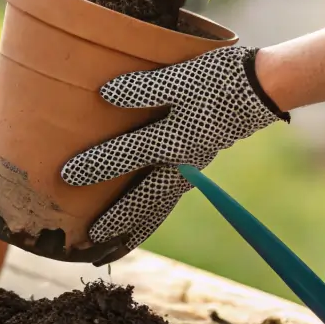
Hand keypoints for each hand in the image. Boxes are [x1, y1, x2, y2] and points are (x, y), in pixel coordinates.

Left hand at [59, 45, 285, 261]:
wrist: (258, 87)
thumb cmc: (216, 77)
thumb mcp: (180, 76)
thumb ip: (143, 87)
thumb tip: (104, 93)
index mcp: (173, 137)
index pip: (128, 154)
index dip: (97, 164)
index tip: (65, 176)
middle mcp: (181, 162)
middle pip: (143, 197)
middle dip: (116, 218)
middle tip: (88, 238)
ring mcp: (190, 169)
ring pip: (158, 206)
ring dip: (135, 227)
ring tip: (112, 248)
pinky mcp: (194, 169)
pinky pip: (169, 200)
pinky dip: (152, 216)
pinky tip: (140, 225)